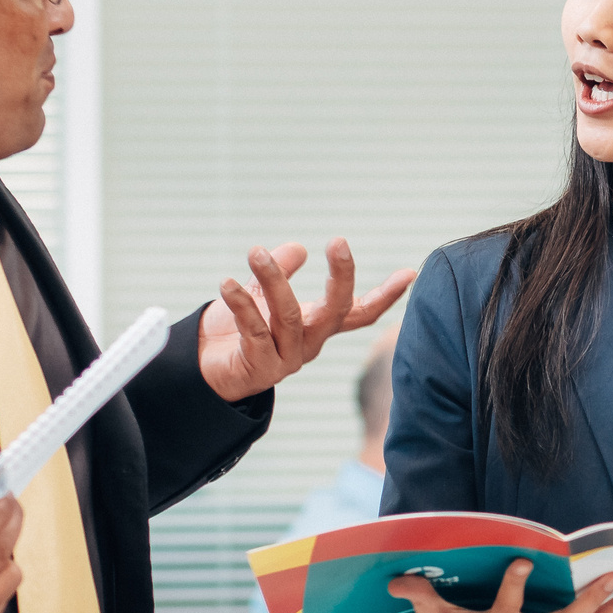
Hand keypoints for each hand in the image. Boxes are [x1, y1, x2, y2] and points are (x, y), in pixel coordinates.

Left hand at [197, 240, 415, 402]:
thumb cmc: (234, 332)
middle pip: (337, 311)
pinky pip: (254, 331)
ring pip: (290, 316)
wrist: (201, 370)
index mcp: (316, 327)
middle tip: (339, 242)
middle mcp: (309, 344)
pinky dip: (241, 304)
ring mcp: (287, 360)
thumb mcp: (259, 294)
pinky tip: (227, 284)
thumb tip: (299, 248)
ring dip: (274, 280)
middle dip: (341, 277)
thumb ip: (280, 271)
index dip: (385, 295)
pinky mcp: (260, 368)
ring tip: (255, 253)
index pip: (359, 312)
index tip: (411, 273)